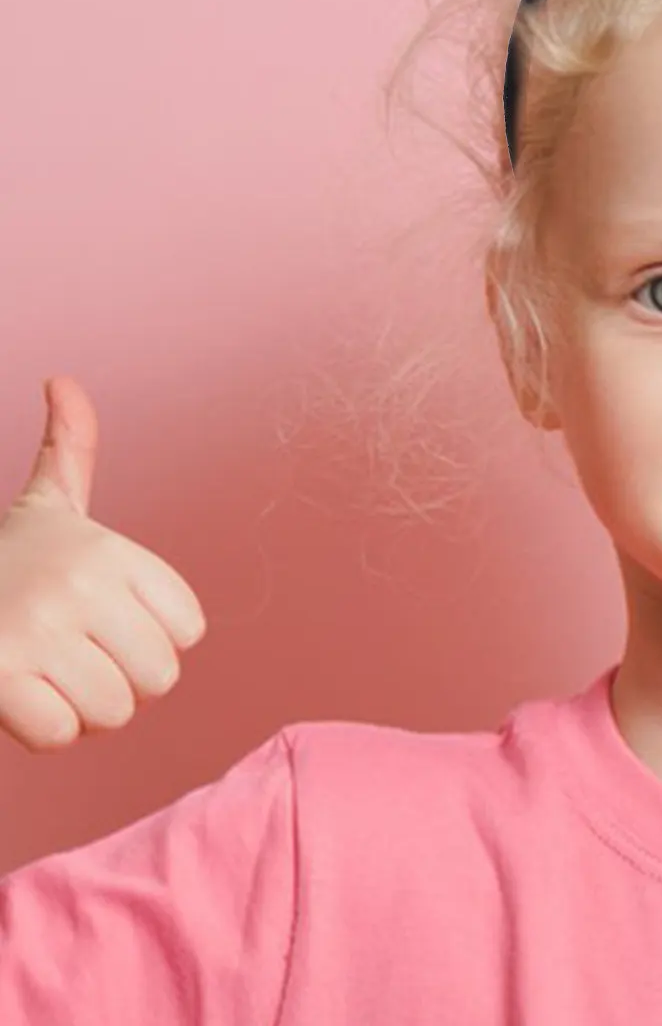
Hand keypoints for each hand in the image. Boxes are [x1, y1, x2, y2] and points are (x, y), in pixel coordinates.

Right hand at [0, 376, 206, 751]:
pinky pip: (60, 734)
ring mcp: (38, 630)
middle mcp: (81, 583)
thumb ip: (70, 447)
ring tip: (43, 672)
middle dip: (118, 681)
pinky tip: (17, 695)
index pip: (189, 630)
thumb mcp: (43, 503)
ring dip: (79, 709)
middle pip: (158, 678)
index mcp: (111, 548)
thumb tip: (61, 382)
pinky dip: (41, 731)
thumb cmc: (4, 560)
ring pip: (113, 711)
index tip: (100, 619)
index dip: (148, 639)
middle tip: (71, 655)